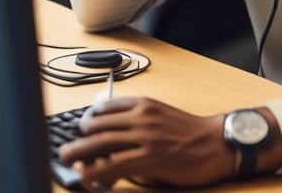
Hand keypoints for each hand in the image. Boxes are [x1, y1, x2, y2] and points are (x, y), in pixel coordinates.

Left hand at [58, 97, 234, 189]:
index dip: (87, 119)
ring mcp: (145, 137)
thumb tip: (111, 136)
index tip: (78, 129)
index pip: (105, 106)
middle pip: (98, 125)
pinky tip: (88, 177)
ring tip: (67, 160)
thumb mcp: (161, 115)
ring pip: (101, 144)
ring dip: (79, 154)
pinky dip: (97, 172)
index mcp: (144, 104)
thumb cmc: (190, 132)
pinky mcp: (150, 158)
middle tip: (66, 148)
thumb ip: (137, 120)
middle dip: (78, 138)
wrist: (216, 143)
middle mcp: (142, 117)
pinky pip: (115, 165)